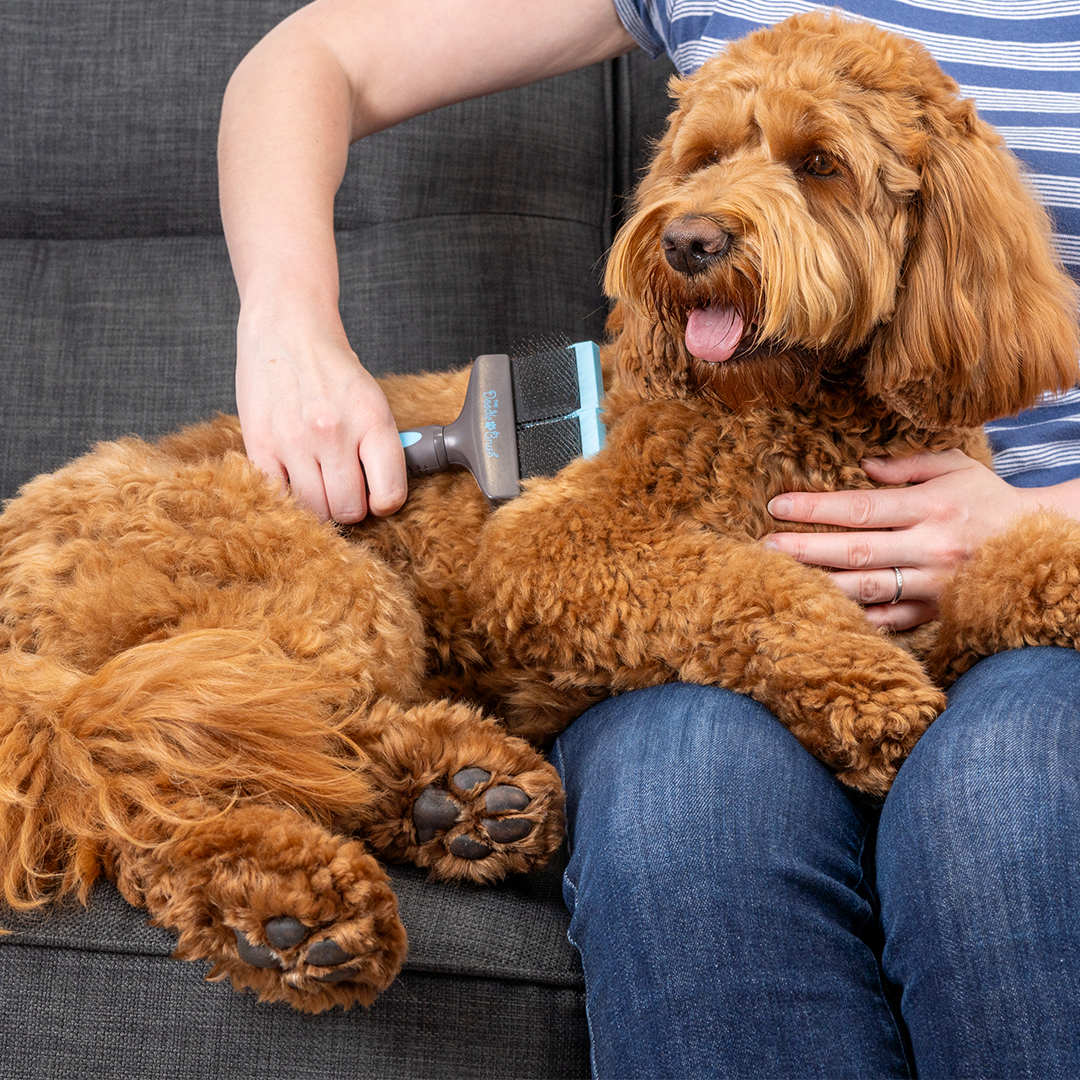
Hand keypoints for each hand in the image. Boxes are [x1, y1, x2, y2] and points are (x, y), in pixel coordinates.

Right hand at [236, 314, 406, 522]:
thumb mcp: (372, 401)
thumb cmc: (332, 370)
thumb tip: (385, 495)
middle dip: (350, 506)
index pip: (389, 494)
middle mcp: (334, 432)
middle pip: (349, 510)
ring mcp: (294, 441)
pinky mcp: (260, 445)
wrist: (286, 329)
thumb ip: (380, 448)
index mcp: (372, 420)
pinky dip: (289, 495)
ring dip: (321, 504)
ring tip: (320, 481)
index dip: (384, 503)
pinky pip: (279, 497)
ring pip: (315, 510)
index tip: (377, 498)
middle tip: (345, 488)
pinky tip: (295, 476)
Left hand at [764, 450, 1030, 629]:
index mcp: (929, 507)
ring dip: (821, 586)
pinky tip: (821, 614)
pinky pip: (891, 620)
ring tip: (781, 581)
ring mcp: (933, 584)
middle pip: (855, 551)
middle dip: (804, 550)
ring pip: (867, 590)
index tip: (777, 505)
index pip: (860, 508)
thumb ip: (908, 464)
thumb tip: (863, 466)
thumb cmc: (988, 501)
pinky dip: (857, 619)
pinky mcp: (938, 612)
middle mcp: (930, 547)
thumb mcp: (955, 467)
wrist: (1042, 544)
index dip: (816, 508)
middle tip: (762, 549)